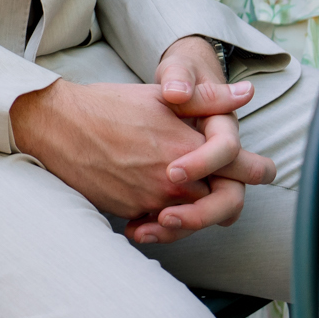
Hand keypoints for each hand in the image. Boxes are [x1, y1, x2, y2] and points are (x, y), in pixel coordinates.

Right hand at [9, 74, 273, 245]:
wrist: (58, 126)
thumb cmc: (108, 106)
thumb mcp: (160, 97)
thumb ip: (208, 100)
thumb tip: (247, 94)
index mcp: (189, 147)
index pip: (243, 170)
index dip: (258, 171)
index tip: (260, 171)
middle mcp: (175, 180)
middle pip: (222, 204)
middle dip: (223, 201)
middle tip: (217, 193)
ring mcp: (153, 199)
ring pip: (189, 218)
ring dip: (189, 212)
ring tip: (180, 199)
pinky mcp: (131, 211)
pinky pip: (157, 224)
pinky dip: (158, 218)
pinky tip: (151, 208)